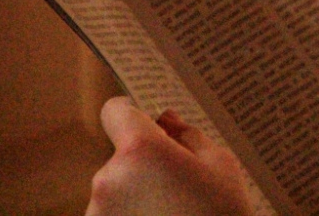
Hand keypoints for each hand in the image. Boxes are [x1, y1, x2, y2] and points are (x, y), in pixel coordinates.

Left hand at [86, 97, 253, 215]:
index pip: (117, 111)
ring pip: (117, 189)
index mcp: (141, 151)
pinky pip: (113, 215)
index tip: (150, 126)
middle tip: (181, 187)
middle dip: (145, 165)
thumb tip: (167, 122)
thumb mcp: (220, 168)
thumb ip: (189, 136)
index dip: (132, 113)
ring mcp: (97, 213)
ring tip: (174, 214)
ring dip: (137, 196)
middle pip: (122, 156)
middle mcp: (109, 178)